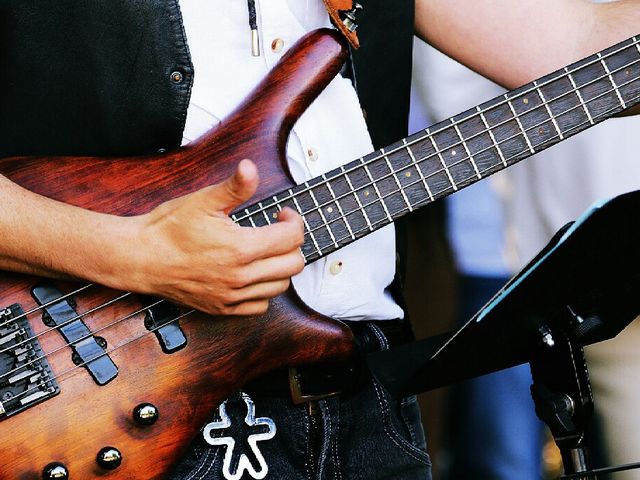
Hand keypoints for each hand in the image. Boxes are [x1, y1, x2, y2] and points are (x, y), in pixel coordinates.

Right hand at [129, 160, 304, 314]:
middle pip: (294, 264)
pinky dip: (264, 291)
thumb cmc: (168, 229)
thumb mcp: (203, 201)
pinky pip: (261, 306)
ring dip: (281, 267)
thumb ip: (234, 186)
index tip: (282, 214)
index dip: (293, 220)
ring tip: (267, 251)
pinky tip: (254, 274)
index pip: (292, 238)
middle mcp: (241, 276)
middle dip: (292, 243)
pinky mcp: (223, 308)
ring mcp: (233, 296)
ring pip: (281, 286)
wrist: (140, 258)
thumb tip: (250, 168)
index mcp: (241, 248)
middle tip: (277, 231)